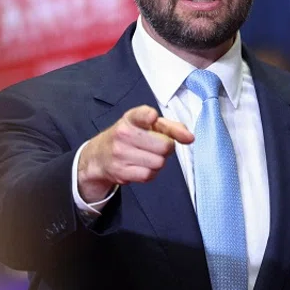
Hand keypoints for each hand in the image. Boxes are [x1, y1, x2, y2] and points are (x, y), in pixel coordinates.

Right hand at [77, 105, 193, 201]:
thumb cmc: (131, 137)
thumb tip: (190, 138)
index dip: (149, 117)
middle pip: (164, 146)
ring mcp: (120, 153)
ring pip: (159, 162)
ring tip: (148, 156)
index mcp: (131, 118)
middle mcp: (123, 133)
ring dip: (158, 161)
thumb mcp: (148, 125)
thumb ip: (172, 128)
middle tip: (156, 146)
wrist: (99, 155)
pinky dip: (150, 173)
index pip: (142, 114)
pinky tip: (142, 165)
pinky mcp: (120, 171)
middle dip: (166, 147)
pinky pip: (149, 175)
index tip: (152, 118)